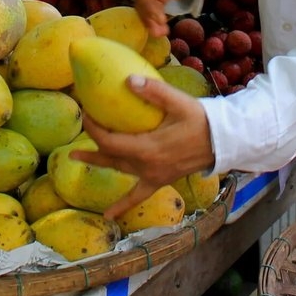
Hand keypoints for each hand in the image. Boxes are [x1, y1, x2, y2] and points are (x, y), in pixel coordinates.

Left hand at [71, 76, 215, 217]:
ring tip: (78, 156)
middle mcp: (145, 165)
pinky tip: (109, 215)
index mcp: (146, 148)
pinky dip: (123, 205)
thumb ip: (153, 91)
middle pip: (110, 156)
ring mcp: (152, 175)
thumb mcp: (177, 102)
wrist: (222, 142)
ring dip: (99, 162)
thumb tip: (128, 80)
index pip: (109, 140)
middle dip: (90, 145)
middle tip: (73, 133)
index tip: (85, 112)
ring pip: (119, 169)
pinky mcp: (160, 180)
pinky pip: (138, 195)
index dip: (92, 128)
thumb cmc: (201, 120)